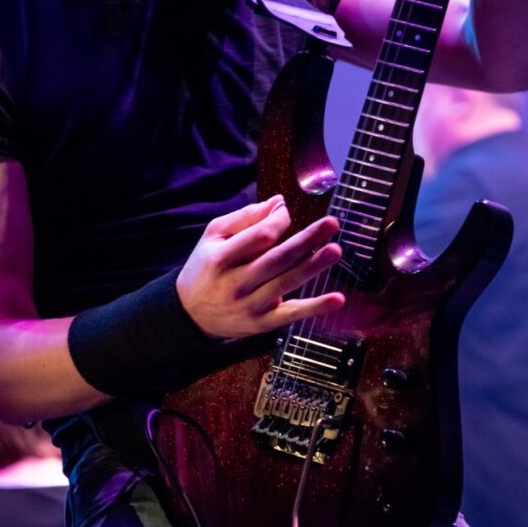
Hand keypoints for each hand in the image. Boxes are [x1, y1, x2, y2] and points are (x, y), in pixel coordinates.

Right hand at [177, 195, 344, 338]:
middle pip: (276, 259)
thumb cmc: (207, 267)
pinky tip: (337, 299)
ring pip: (286, 283)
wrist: (190, 314)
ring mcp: (250, 306)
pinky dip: (315, 307)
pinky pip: (292, 314)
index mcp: (220, 259)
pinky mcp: (262, 324)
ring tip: (335, 250)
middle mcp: (235, 284)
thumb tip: (280, 202)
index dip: (277, 222)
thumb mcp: (214, 238)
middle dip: (305, 241)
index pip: (257, 237)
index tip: (287, 211)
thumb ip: (246, 218)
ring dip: (314, 267)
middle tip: (331, 223)